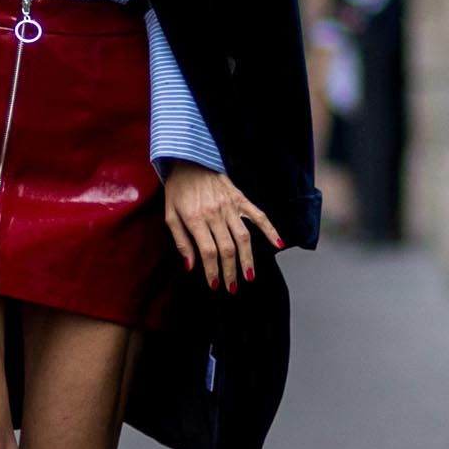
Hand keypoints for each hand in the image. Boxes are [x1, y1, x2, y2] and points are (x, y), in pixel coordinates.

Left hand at [161, 163, 281, 293]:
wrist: (189, 160)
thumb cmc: (178, 190)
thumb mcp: (170, 215)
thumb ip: (181, 241)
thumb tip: (191, 266)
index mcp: (196, 218)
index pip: (208, 251)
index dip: (212, 270)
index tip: (215, 285)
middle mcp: (215, 213)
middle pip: (227, 248)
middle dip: (230, 271)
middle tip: (232, 288)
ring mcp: (230, 206)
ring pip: (243, 237)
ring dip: (248, 259)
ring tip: (249, 276)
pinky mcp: (240, 199)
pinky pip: (258, 216)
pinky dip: (270, 229)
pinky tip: (278, 244)